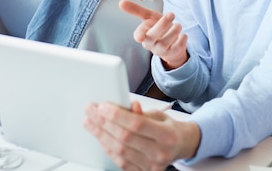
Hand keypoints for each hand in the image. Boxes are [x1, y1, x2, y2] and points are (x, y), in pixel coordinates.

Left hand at [84, 101, 199, 170]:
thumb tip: (125, 106)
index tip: (102, 107)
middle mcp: (161, 153)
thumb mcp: (159, 115)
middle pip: (125, 138)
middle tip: (91, 112)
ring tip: (91, 123)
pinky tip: (100, 137)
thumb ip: (141, 113)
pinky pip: (120, 162)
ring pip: (120, 152)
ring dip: (101, 136)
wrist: (180, 146)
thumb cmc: (168, 128)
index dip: (117, 115)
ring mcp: (152, 167)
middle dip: (104, 123)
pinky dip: (108, 149)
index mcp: (167, 135)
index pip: (137, 124)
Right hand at [119, 0, 187, 69]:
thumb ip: (136, 10)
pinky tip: (182, 35)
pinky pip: (176, 48)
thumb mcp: (148, 16)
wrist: (172, 40)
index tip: (139, 37)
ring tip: (178, 25)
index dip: (139, 35)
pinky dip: (181, 40)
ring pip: (164, 43)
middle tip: (171, 14)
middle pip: (153, 37)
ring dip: (173, 32)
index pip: (139, 34)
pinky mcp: (171, 54)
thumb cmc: (158, 27)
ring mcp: (160, 51)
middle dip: (162, 25)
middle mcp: (150, 44)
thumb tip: (121, 2)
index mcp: (143, 34)